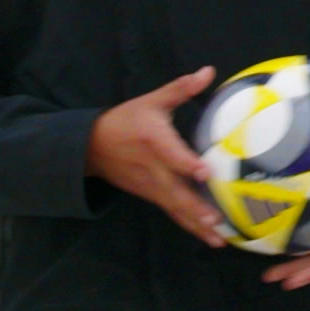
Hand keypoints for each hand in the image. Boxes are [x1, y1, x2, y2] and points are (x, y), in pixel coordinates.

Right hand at [89, 67, 230, 247]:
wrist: (91, 146)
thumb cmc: (127, 119)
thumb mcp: (152, 100)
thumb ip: (181, 88)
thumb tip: (209, 71)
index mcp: (153, 140)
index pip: (171, 154)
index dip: (186, 164)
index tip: (204, 173)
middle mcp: (152, 167)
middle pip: (173, 190)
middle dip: (194, 207)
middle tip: (216, 220)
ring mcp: (150, 185)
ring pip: (174, 207)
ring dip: (194, 224)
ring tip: (218, 238)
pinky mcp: (150, 195)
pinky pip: (171, 211)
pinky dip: (189, 225)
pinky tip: (209, 237)